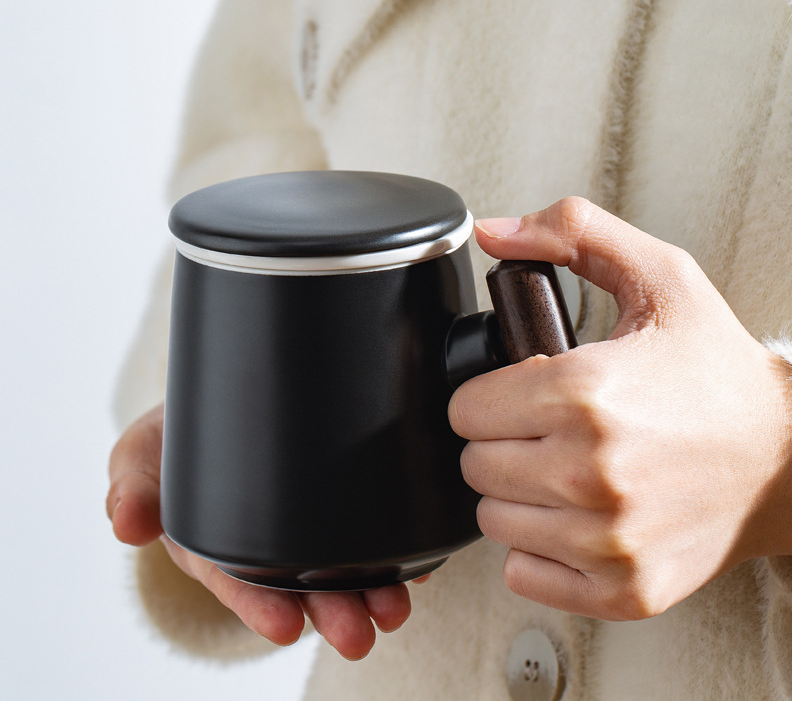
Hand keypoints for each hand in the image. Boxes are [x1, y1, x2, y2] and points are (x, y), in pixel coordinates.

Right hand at [107, 403, 416, 659]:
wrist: (214, 407)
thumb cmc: (173, 440)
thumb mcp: (140, 456)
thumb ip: (132, 487)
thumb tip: (125, 523)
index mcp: (216, 544)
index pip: (239, 583)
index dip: (260, 607)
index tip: (287, 627)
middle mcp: (265, 543)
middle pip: (299, 585)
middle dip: (330, 611)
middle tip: (361, 632)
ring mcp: (305, 523)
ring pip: (340, 565)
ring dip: (370, 590)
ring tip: (396, 608)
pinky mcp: (336, 498)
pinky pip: (367, 527)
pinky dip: (394, 549)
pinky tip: (418, 563)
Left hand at [450, 197, 791, 620]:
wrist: (786, 456)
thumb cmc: (716, 372)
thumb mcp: (658, 276)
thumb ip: (571, 233)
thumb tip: (492, 231)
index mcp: (584, 393)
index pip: (464, 409)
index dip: (485, 396)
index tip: (515, 393)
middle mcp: (590, 472)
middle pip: (474, 465)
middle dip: (498, 441)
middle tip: (541, 428)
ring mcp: (607, 539)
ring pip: (493, 520)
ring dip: (515, 494)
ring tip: (559, 468)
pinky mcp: (624, 588)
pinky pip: (524, 573)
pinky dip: (538, 548)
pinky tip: (572, 515)